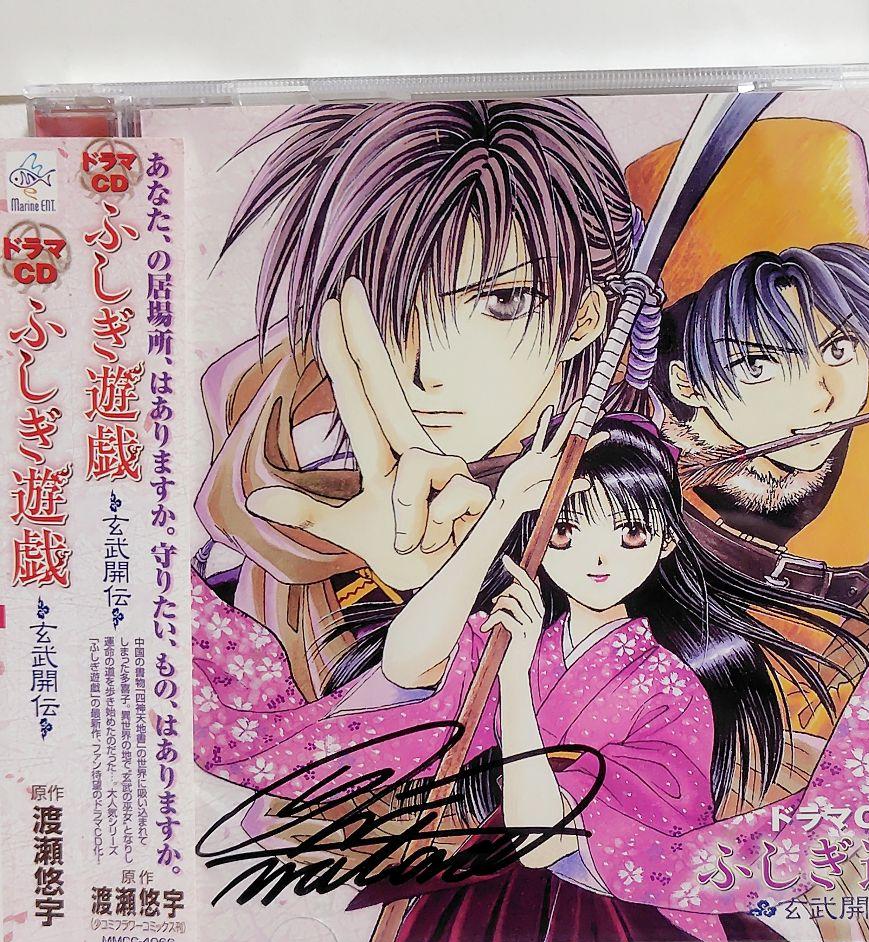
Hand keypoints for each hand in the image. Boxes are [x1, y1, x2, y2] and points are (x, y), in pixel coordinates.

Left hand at [244, 281, 491, 591]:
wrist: (442, 586)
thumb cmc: (402, 550)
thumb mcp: (347, 531)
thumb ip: (306, 514)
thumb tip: (255, 500)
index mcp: (386, 455)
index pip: (359, 395)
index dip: (345, 351)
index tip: (332, 305)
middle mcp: (417, 450)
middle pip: (386, 386)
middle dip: (366, 337)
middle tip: (347, 288)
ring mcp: (448, 467)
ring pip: (414, 470)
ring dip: (406, 519)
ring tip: (415, 540)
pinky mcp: (474, 490)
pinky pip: (440, 502)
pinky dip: (430, 531)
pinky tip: (445, 538)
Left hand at [480, 556, 544, 674]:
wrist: (515, 672)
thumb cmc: (512, 647)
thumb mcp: (517, 625)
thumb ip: (516, 609)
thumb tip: (507, 592)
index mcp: (538, 611)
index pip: (530, 584)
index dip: (518, 570)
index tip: (506, 559)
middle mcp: (537, 616)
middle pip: (522, 588)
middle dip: (505, 588)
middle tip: (493, 600)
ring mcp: (531, 625)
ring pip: (510, 601)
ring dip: (495, 609)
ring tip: (490, 620)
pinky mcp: (521, 634)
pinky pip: (504, 616)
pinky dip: (492, 620)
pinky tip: (487, 629)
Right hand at [494, 404, 604, 515]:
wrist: (510, 501)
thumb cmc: (530, 501)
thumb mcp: (552, 494)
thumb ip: (570, 488)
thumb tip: (588, 483)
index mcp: (561, 469)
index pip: (581, 452)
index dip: (593, 442)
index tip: (606, 433)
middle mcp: (555, 461)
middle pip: (572, 438)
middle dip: (584, 424)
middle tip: (597, 411)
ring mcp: (543, 457)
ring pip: (558, 434)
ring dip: (568, 420)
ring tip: (577, 405)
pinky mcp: (531, 456)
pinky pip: (539, 437)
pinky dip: (543, 424)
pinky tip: (549, 411)